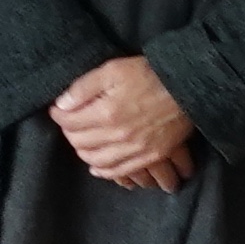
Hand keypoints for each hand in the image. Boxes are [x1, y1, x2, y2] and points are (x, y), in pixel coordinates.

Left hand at [52, 55, 193, 190]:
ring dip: (84, 154)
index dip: (59, 115)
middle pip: (81, 144)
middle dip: (70, 134)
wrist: (186, 86)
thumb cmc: (149, 74)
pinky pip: (122, 172)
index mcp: (106, 114)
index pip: (70, 123)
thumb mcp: (112, 70)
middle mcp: (119, 137)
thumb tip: (62, 104)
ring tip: (81, 145)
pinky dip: (106, 173)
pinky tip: (98, 168)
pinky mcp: (151, 156)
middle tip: (69, 125)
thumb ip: (83, 88)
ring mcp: (136, 150)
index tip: (58, 110)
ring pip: (98, 162)